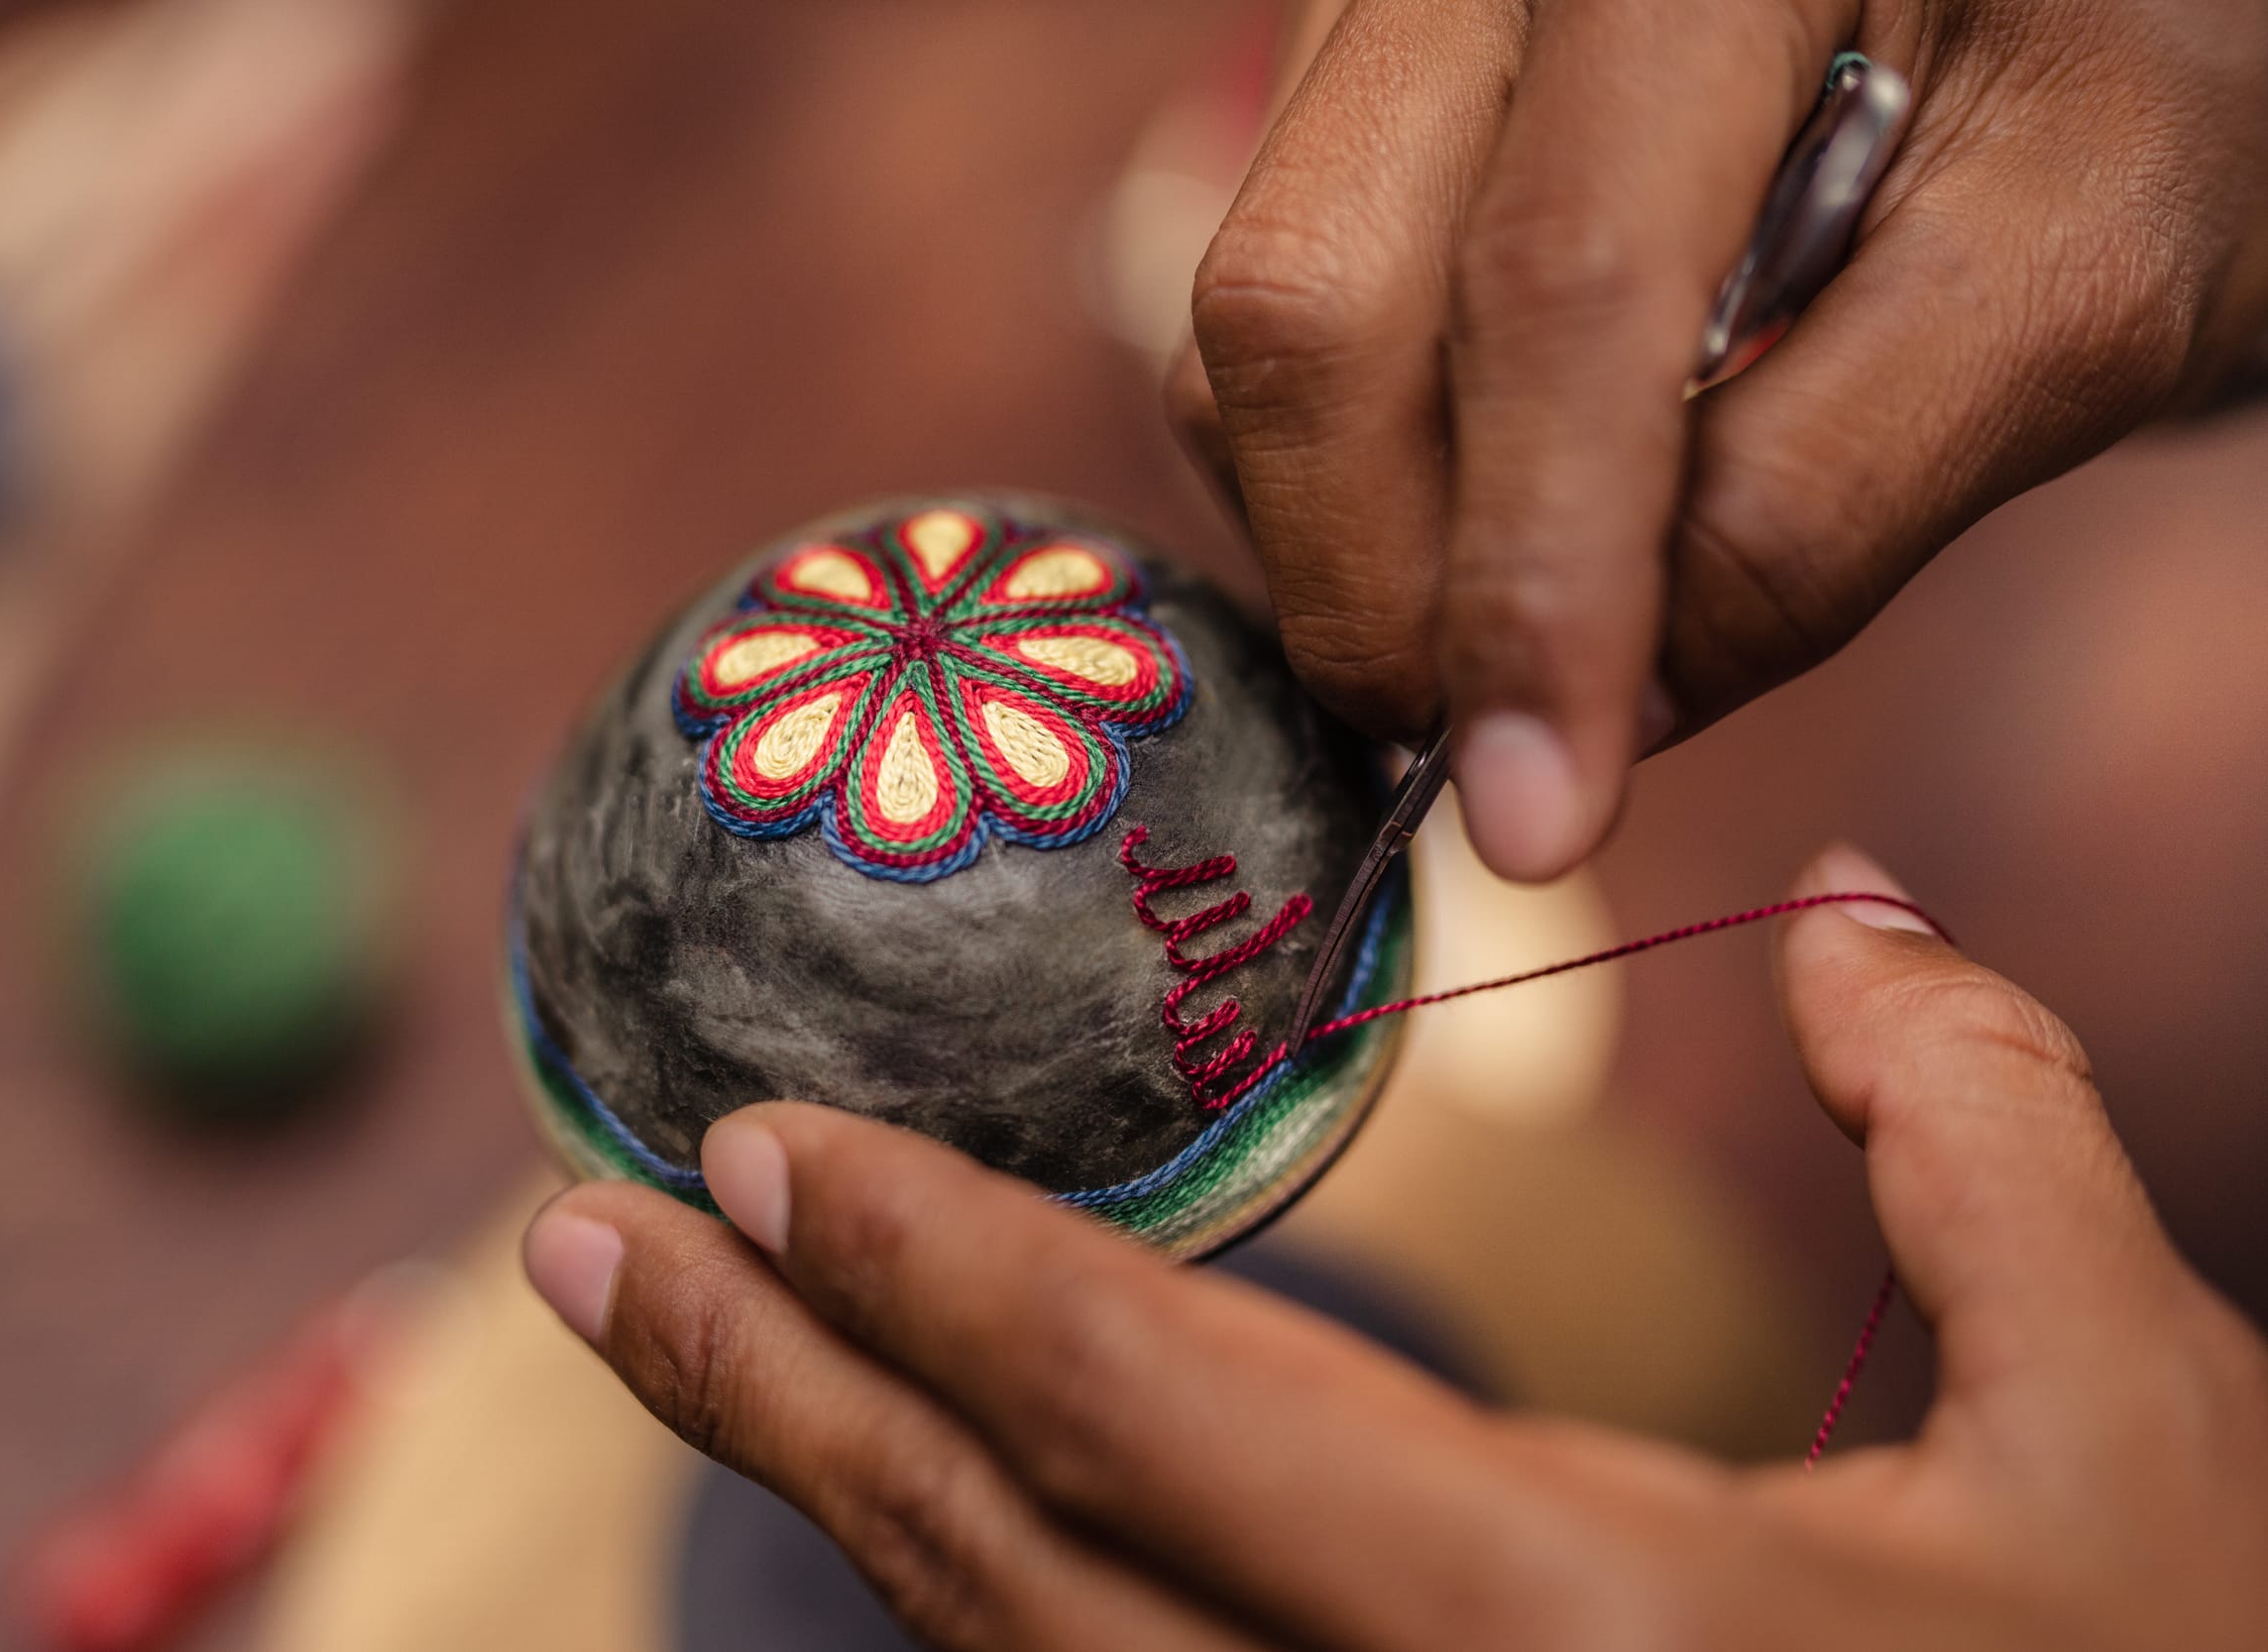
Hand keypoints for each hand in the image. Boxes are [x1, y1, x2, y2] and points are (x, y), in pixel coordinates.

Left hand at [523, 843, 2267, 1650]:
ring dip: (832, 1497)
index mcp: (1576, 1637)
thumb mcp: (2136, 1430)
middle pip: (1004, 1581)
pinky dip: (972, 1606)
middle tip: (570, 1245)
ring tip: (671, 1338)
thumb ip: (1978, 1127)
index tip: (747, 1150)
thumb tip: (1841, 907)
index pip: (1159, 1419)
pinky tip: (909, 1497)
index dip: (934, 1274)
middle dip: (768, 1397)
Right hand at [1169, 0, 2267, 881]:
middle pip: (1307, 303)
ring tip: (1538, 606)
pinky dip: (1344, 485)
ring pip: (1246, 339)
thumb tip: (1605, 703)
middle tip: (1506, 756)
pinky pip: (1245, 336)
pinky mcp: (1325, 100)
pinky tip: (1490, 505)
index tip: (1538, 816)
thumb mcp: (2070, 283)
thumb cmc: (2104, 97)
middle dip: (1383, 586)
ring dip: (1359, 546)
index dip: (1533, 579)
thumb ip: (1833, 494)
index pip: (1557, 281)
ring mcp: (1371, 15)